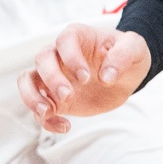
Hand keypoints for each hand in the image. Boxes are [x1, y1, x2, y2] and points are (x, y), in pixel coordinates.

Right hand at [19, 24, 151, 133]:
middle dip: (51, 79)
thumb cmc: (127, 54)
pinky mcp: (54, 98)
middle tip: (68, 95)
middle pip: (42, 59)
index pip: (65, 40)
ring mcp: (54, 76)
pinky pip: (39, 108)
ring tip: (47, 112)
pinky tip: (65, 126)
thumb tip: (106, 76)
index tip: (85, 77)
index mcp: (78, 36)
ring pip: (27, 81)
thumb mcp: (135, 48)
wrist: (126, 74)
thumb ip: (123, 56)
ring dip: (31, 97)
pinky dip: (46, 120)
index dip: (71, 57)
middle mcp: (60, 54)